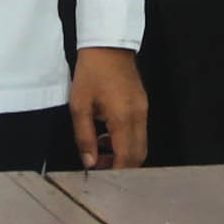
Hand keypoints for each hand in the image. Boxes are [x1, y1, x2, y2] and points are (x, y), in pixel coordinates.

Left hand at [70, 46, 147, 169]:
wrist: (107, 45)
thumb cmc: (91, 71)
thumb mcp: (79, 106)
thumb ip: (84, 137)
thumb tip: (89, 162)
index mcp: (123, 118)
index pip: (126, 158)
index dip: (115, 172)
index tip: (101, 178)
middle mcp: (139, 116)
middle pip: (138, 155)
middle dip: (120, 167)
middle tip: (98, 166)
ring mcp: (143, 110)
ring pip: (140, 145)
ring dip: (122, 154)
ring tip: (98, 149)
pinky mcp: (142, 105)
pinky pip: (138, 131)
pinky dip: (125, 140)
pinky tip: (106, 134)